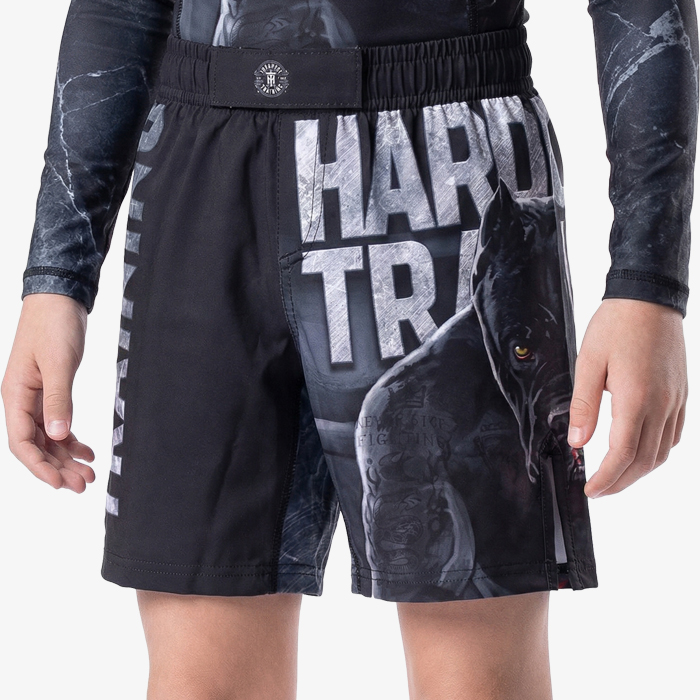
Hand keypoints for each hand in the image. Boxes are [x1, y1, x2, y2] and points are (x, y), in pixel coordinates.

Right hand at [2, 293, 95, 492]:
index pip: (22, 442)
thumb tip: (59, 435)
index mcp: (15, 395)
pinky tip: (87, 451)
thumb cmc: (54, 325)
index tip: (60, 483)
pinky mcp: (51, 391)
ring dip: (67, 457)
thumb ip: (58, 400)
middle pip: (37, 445)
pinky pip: (59, 423)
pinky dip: (72, 440)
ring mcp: (36, 397)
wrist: (60, 299)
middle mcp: (23, 400)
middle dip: (58, 468)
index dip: (39, 466)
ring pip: (49, 437)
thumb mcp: (59, 363)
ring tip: (89, 474)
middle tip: (83, 484)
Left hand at [566, 298, 687, 498]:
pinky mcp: (681, 394)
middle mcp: (661, 405)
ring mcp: (676, 400)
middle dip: (621, 482)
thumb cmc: (616, 326)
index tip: (590, 491)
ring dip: (639, 471)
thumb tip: (577, 442)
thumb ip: (584, 406)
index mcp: (636, 399)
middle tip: (599, 491)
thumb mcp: (588, 363)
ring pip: (662, 451)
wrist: (649, 298)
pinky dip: (656, 452)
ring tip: (616, 477)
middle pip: (644, 460)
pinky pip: (673, 434)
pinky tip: (640, 452)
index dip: (606, 478)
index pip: (622, 454)